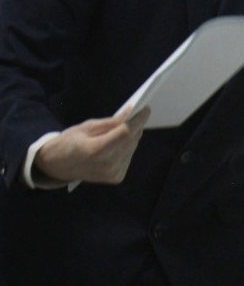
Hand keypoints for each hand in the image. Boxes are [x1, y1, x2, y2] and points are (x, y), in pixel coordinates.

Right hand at [33, 107, 149, 183]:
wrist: (56, 166)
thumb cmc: (68, 142)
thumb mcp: (86, 127)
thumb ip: (111, 122)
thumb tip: (131, 112)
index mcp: (96, 150)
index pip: (125, 132)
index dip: (137, 120)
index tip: (145, 108)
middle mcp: (107, 164)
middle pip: (131, 140)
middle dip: (134, 126)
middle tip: (133, 116)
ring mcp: (113, 173)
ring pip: (132, 147)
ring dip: (130, 137)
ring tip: (120, 131)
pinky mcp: (117, 177)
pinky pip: (129, 156)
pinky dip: (126, 148)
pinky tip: (115, 145)